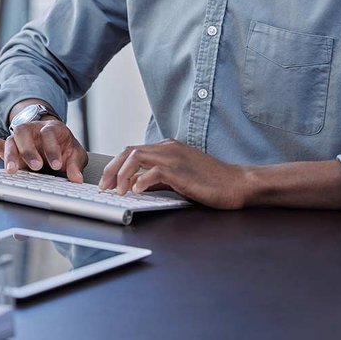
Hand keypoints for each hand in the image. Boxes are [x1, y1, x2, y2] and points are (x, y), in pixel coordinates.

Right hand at [0, 118, 87, 182]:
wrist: (52, 140)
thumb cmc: (63, 147)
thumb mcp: (74, 153)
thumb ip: (75, 165)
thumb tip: (77, 179)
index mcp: (51, 128)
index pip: (49, 132)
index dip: (52, 148)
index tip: (56, 165)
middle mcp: (32, 130)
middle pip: (23, 131)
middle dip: (28, 150)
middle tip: (36, 167)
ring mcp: (19, 138)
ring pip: (9, 140)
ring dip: (10, 155)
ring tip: (12, 170)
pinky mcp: (8, 147)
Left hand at [98, 138, 248, 208]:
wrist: (236, 184)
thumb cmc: (210, 182)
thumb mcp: (178, 178)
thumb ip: (157, 178)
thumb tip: (136, 184)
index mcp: (167, 148)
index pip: (132, 151)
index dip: (116, 166)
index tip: (107, 182)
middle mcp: (168, 148)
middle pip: (129, 151)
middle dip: (112, 169)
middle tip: (105, 187)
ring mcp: (174, 157)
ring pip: (137, 157)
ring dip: (123, 174)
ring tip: (119, 191)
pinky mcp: (181, 170)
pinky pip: (154, 171)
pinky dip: (141, 180)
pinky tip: (137, 191)